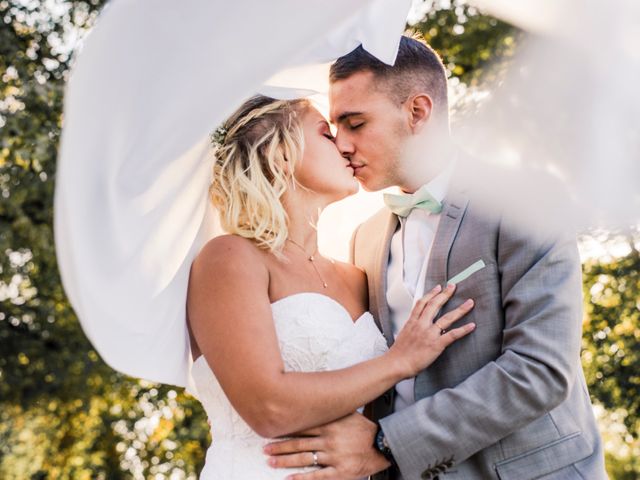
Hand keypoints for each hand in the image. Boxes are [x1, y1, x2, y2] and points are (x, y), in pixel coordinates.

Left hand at [264, 412, 388, 479]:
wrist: (383, 445)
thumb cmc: (364, 429)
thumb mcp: (348, 413)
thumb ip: (332, 408)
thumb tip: (316, 396)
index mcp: (330, 425)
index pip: (302, 427)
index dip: (285, 430)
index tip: (271, 432)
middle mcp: (329, 440)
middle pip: (299, 444)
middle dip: (279, 447)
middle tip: (265, 449)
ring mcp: (333, 456)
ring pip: (304, 459)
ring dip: (285, 461)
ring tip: (271, 462)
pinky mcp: (339, 472)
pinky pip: (317, 476)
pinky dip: (302, 478)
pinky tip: (289, 479)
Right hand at [389, 283, 475, 377]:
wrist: (397, 363)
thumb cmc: (398, 353)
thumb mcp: (403, 335)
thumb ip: (411, 328)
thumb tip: (416, 327)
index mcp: (412, 322)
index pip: (422, 303)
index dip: (431, 294)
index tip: (438, 288)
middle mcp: (421, 325)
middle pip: (434, 305)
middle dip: (445, 294)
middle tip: (453, 287)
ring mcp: (429, 334)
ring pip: (447, 318)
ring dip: (460, 310)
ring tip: (469, 303)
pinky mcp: (436, 344)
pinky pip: (452, 335)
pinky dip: (463, 330)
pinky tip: (471, 325)